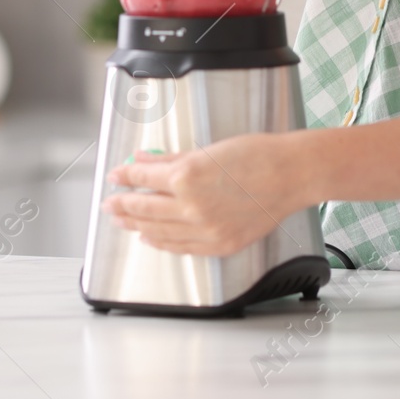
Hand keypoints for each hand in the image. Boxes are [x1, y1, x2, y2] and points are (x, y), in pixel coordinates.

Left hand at [100, 134, 303, 255]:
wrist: (290, 176)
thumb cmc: (257, 155)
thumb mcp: (209, 150)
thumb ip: (172, 159)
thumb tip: (145, 159)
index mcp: (186, 177)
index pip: (142, 178)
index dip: (124, 176)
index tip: (115, 176)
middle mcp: (191, 207)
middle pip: (144, 209)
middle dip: (122, 205)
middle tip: (109, 204)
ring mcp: (205, 230)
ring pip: (158, 232)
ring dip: (136, 226)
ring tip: (123, 221)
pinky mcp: (218, 244)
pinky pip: (180, 248)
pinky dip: (161, 243)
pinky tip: (151, 239)